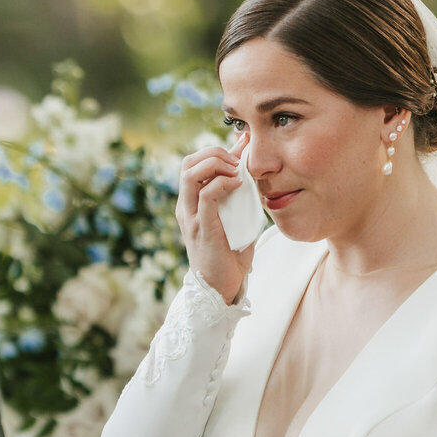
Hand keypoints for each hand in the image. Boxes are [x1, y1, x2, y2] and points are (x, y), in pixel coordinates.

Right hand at [177, 132, 254, 303]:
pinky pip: (206, 196)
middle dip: (213, 153)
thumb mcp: (235, 217)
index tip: (239, 150)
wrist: (222, 286)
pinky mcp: (202, 228)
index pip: (192, 164)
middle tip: (236, 161)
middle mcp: (185, 207)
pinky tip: (238, 184)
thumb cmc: (230, 254)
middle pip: (188, 163)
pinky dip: (222, 183)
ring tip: (235, 170)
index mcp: (190, 203)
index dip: (214, 150)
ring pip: (191, 174)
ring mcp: (191, 217)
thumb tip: (251, 172)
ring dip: (215, 164)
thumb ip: (239, 196)